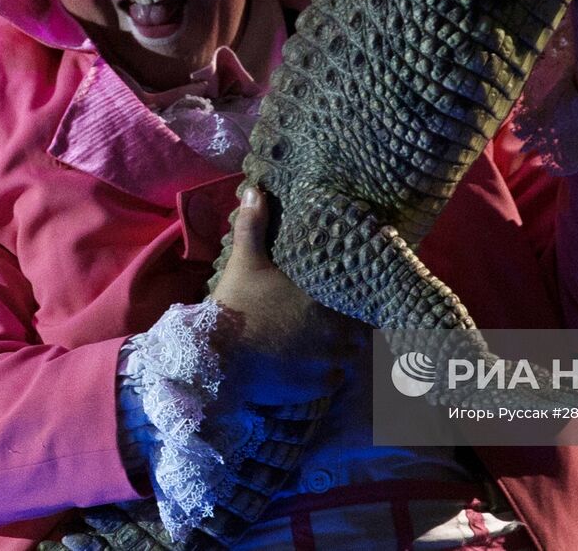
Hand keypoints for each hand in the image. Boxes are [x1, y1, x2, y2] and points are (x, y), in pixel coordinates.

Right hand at [210, 187, 364, 404]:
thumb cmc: (236, 306)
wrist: (216, 358)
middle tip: (337, 325)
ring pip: (351, 358)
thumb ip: (254, 225)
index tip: (348, 300)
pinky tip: (314, 369)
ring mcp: (329, 362)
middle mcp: (337, 332)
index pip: (361, 299)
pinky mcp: (317, 387)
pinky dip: (327, 376)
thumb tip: (254, 189)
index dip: (357, 300)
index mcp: (326, 298)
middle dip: (351, 329)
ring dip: (342, 353)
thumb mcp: (245, 260)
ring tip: (327, 348)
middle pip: (361, 331)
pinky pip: (335, 381)